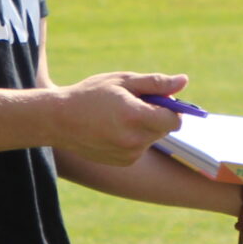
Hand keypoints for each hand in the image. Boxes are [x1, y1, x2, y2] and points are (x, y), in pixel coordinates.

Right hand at [50, 72, 185, 166]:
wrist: (58, 120)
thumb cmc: (91, 94)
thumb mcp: (123, 81)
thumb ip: (156, 83)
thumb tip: (184, 81)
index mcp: (135, 117)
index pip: (174, 119)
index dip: (171, 107)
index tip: (160, 99)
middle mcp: (134, 140)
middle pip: (165, 129)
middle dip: (157, 115)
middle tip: (133, 103)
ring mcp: (129, 154)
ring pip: (152, 138)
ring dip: (145, 127)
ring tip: (119, 116)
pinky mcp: (123, 162)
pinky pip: (140, 148)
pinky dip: (134, 138)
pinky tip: (113, 129)